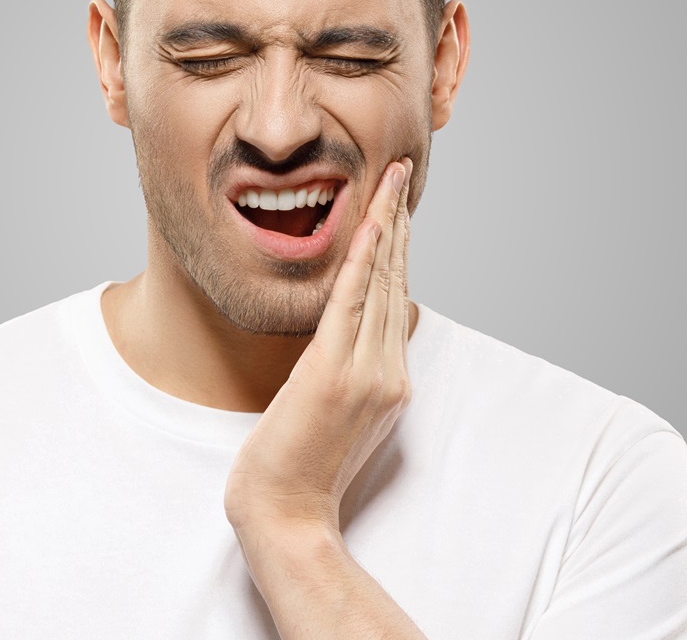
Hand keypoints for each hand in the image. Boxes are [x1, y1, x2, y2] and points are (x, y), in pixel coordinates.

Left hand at [225, 158, 412, 534]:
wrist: (286, 514)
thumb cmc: (299, 470)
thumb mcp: (337, 417)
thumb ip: (352, 374)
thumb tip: (352, 338)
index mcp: (391, 381)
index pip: (398, 300)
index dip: (399, 249)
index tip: (397, 207)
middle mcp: (389, 372)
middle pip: (398, 282)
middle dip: (399, 222)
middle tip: (400, 173)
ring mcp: (367, 373)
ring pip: (382, 284)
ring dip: (387, 226)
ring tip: (389, 181)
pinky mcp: (334, 373)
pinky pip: (351, 303)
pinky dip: (363, 260)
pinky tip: (368, 224)